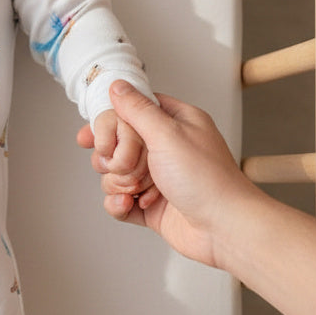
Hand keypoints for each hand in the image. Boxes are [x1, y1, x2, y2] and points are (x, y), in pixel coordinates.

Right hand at [77, 80, 256, 269]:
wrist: (222, 228)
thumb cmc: (207, 179)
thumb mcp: (168, 134)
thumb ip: (137, 109)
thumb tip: (118, 86)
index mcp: (175, 123)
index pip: (133, 111)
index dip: (110, 122)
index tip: (93, 135)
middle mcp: (165, 149)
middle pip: (117, 146)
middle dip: (114, 160)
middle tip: (128, 165)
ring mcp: (157, 178)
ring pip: (114, 175)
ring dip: (119, 184)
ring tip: (139, 189)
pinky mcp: (150, 205)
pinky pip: (119, 201)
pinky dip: (119, 205)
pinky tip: (130, 204)